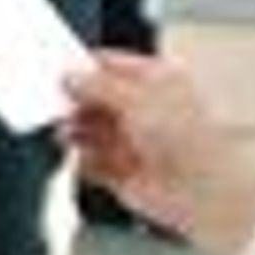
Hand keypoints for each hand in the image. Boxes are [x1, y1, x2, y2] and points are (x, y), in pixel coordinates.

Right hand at [61, 50, 254, 254]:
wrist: (201, 189)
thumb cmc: (189, 139)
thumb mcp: (137, 98)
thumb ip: (98, 86)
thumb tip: (71, 77)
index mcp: (157, 80)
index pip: (112, 65)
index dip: (84, 68)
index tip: (57, 71)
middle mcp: (145, 109)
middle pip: (97, 98)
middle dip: (75, 101)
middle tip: (53, 103)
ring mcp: (134, 141)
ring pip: (92, 130)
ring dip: (74, 130)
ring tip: (62, 131)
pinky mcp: (123, 172)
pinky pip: (92, 163)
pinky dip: (81, 160)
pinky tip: (76, 155)